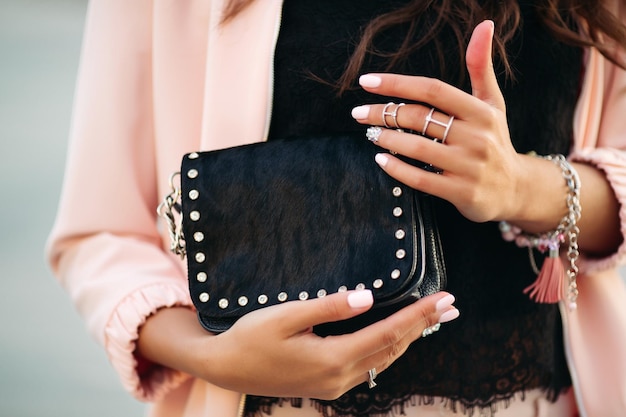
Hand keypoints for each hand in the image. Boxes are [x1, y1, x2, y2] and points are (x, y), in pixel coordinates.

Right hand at [196, 290, 458, 399]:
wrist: (227, 369)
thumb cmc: (251, 337)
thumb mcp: (286, 315)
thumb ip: (329, 307)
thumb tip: (368, 297)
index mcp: (333, 358)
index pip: (388, 332)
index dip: (418, 315)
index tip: (443, 298)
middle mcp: (341, 377)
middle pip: (393, 348)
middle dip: (424, 325)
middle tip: (451, 306)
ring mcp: (335, 385)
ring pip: (384, 359)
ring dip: (410, 338)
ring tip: (433, 320)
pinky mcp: (328, 385)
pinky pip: (370, 365)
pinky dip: (389, 347)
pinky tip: (397, 337)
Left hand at [351, 20, 525, 222]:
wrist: (515, 189)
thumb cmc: (495, 140)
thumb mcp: (492, 103)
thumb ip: (481, 67)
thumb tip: (484, 24)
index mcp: (481, 111)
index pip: (433, 89)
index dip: (397, 83)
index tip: (367, 81)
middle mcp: (477, 137)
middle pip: (420, 117)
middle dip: (384, 113)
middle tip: (359, 112)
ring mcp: (469, 166)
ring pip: (417, 147)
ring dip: (387, 138)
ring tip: (370, 133)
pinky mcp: (462, 192)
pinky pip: (421, 179)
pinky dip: (397, 169)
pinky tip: (381, 159)